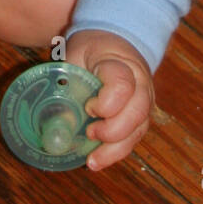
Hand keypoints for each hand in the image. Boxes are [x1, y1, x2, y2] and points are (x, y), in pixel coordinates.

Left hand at [65, 28, 154, 170]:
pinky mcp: (142, 116)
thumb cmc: (91, 49)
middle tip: (90, 134)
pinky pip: (135, 137)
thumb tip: (57, 124)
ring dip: (115, 149)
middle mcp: (140, 83)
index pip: (123, 85)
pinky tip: (99, 160)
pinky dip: (117, 152)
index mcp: (121, 62)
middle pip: (137, 113)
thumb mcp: (75, 55)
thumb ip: (67, 84)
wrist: (115, 41)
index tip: (88, 107)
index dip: (106, 103)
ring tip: (92, 162)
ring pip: (138, 130)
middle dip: (113, 131)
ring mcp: (145, 100)